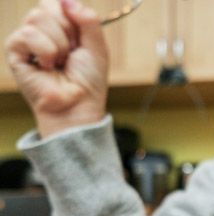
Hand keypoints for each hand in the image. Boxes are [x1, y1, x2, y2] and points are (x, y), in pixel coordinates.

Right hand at [4, 0, 108, 137]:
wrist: (78, 105)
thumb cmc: (88, 81)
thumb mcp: (97, 47)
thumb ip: (88, 20)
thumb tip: (67, 0)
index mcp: (60, 26)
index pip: (59, 1)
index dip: (73, 18)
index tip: (80, 41)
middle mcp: (41, 29)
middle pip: (48, 5)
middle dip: (68, 32)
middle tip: (70, 55)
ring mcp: (26, 39)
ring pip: (38, 17)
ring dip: (58, 45)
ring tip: (60, 63)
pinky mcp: (14, 51)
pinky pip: (28, 35)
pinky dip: (45, 52)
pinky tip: (47, 67)